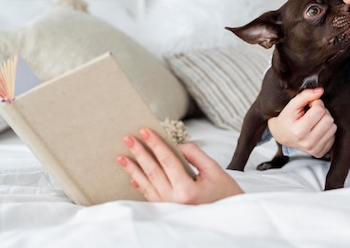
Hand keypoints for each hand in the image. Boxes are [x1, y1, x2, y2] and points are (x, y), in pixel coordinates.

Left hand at [117, 128, 242, 203]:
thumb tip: (177, 146)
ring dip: (133, 169)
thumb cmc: (224, 194)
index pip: (167, 161)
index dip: (156, 144)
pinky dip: (140, 185)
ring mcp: (167, 207)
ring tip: (122, 157)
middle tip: (128, 139)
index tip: (145, 131)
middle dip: (140, 153)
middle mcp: (173, 200)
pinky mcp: (166, 211)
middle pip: (153, 171)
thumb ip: (195, 155)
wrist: (227, 219)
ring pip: (147, 184)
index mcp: (187, 190)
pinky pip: (149, 196)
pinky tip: (132, 176)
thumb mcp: (214, 170)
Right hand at [267, 88, 336, 157]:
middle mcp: (308, 143)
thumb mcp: (292, 105)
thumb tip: (320, 91)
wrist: (281, 136)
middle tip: (312, 113)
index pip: (319, 110)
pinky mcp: (320, 152)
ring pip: (333, 127)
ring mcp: (315, 149)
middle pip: (329, 119)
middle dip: (322, 112)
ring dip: (325, 121)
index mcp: (299, 132)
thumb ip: (305, 96)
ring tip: (314, 121)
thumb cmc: (286, 119)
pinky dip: (326, 131)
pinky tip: (316, 130)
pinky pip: (333, 136)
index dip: (316, 103)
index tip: (309, 105)